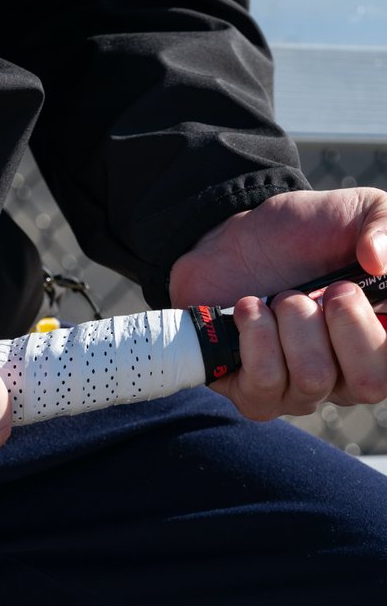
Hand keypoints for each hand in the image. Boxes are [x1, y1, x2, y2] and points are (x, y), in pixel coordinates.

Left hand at [169, 188, 386, 418]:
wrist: (235, 241)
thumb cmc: (304, 235)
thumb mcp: (360, 212)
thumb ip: (386, 224)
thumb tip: (380, 260)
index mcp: (383, 341)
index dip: (380, 330)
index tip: (352, 289)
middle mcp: (348, 377)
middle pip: (370, 384)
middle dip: (344, 323)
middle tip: (322, 291)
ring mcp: (300, 391)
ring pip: (312, 379)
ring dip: (293, 323)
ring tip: (280, 297)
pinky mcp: (252, 393)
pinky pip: (264, 383)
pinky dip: (256, 335)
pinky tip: (248, 311)